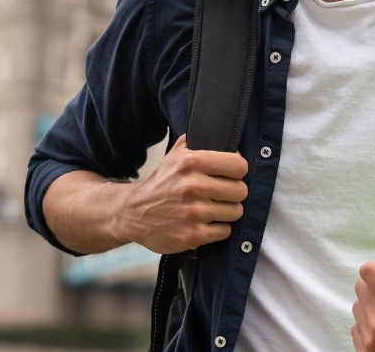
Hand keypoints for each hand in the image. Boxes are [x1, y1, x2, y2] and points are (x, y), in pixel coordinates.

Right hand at [111, 134, 248, 253]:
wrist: (133, 212)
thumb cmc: (161, 182)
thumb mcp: (176, 153)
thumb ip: (200, 141)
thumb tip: (227, 138)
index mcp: (192, 162)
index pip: (239, 166)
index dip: (237, 171)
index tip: (230, 175)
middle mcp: (193, 186)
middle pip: (241, 191)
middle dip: (233, 193)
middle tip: (220, 194)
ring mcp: (194, 213)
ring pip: (236, 212)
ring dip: (226, 212)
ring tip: (212, 208)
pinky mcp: (193, 235)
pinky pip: (225, 231)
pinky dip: (218, 229)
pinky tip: (205, 222)